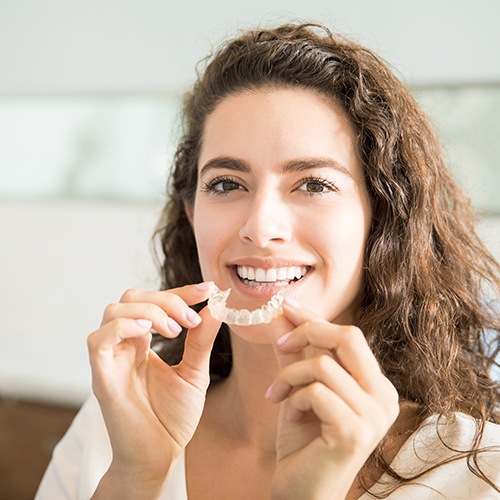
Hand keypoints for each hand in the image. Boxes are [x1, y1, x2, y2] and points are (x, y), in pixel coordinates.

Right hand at [87, 282, 220, 494]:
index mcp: (142, 343)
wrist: (160, 456)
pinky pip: (99, 339)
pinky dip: (124, 326)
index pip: (154, 301)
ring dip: (150, 311)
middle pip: (131, 297)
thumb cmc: (172, 417)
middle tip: (190, 319)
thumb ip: (200, 340)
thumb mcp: (194, 372)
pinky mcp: (102, 377)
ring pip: (114, 310)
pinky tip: (150, 333)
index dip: (179, 291)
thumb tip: (215, 307)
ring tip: (175, 330)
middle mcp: (123, 346)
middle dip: (166, 299)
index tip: (207, 290)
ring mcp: (111, 359)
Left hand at [267, 299, 398, 499]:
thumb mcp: (298, 388)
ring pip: (323, 364)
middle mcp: (384, 397)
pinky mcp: (355, 431)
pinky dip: (294, 398)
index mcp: (376, 385)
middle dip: (308, 331)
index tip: (286, 306)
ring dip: (290, 375)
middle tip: (280, 344)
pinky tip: (289, 416)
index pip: (349, 336)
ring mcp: (374, 416)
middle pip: (348, 337)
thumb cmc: (304, 441)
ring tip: (278, 395)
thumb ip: (294, 353)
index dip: (315, 318)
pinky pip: (316, 391)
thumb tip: (281, 315)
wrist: (302, 491)